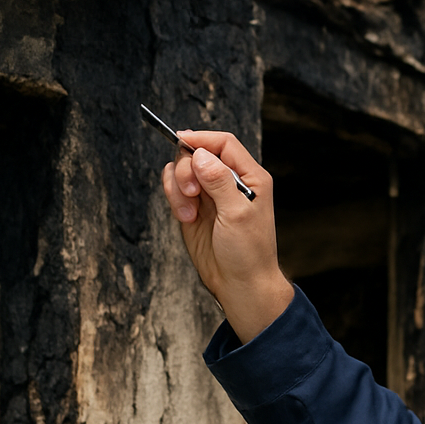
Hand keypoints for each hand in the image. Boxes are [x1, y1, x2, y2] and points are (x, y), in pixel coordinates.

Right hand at [160, 130, 291, 341]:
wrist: (240, 284)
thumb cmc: (249, 253)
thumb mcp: (238, 215)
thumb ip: (219, 182)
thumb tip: (200, 154)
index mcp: (251, 177)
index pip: (224, 143)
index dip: (202, 139)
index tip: (181, 141)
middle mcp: (230, 181)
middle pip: (198, 153)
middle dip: (186, 169)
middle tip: (191, 193)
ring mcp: (210, 194)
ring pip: (182, 170)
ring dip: (178, 186)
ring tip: (188, 213)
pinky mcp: (194, 208)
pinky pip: (175, 189)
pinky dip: (173, 198)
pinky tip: (185, 217)